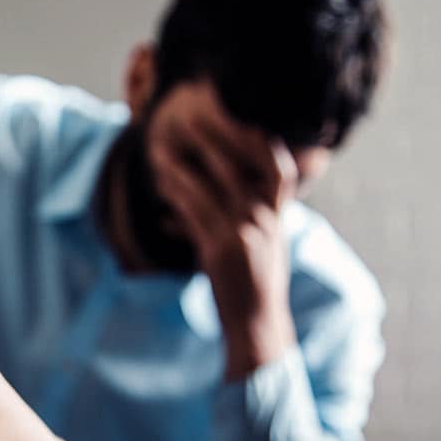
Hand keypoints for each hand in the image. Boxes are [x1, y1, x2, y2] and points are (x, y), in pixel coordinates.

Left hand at [149, 82, 299, 379]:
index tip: (245, 115)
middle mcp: (266, 220)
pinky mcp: (222, 248)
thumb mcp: (251, 248)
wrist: (256, 325)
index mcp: (278, 217)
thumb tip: (180, 212)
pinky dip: (177, 193)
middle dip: (216, 137)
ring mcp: (246, 233)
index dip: (264, 141)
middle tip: (191, 115)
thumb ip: (227, 222)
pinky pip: (196, 211)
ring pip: (213, 184)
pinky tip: (162, 180)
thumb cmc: (250, 286)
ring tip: (164, 144)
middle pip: (241, 166)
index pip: (279, 170)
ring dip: (187, 160)